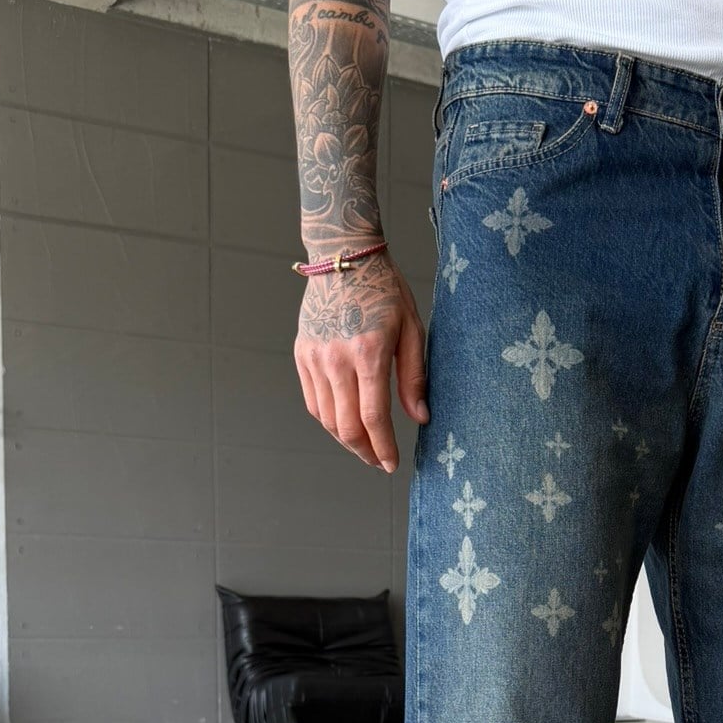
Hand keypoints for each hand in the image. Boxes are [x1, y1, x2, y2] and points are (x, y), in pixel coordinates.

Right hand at [294, 249, 428, 470]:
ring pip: (326, 418)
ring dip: (346, 440)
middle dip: (364, 452)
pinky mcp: (301, 354)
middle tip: (379, 462)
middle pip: (346, 425)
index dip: (383, 447)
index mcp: (368, 353)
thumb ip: (413, 377)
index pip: (373, 417)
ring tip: (365, 447)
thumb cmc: (385, 291)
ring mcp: (314, 357)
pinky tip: (345, 424)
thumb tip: (420, 418)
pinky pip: (313, 400)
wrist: (344, 258)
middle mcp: (336, 359)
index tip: (392, 464)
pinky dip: (329, 419)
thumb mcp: (411, 330)